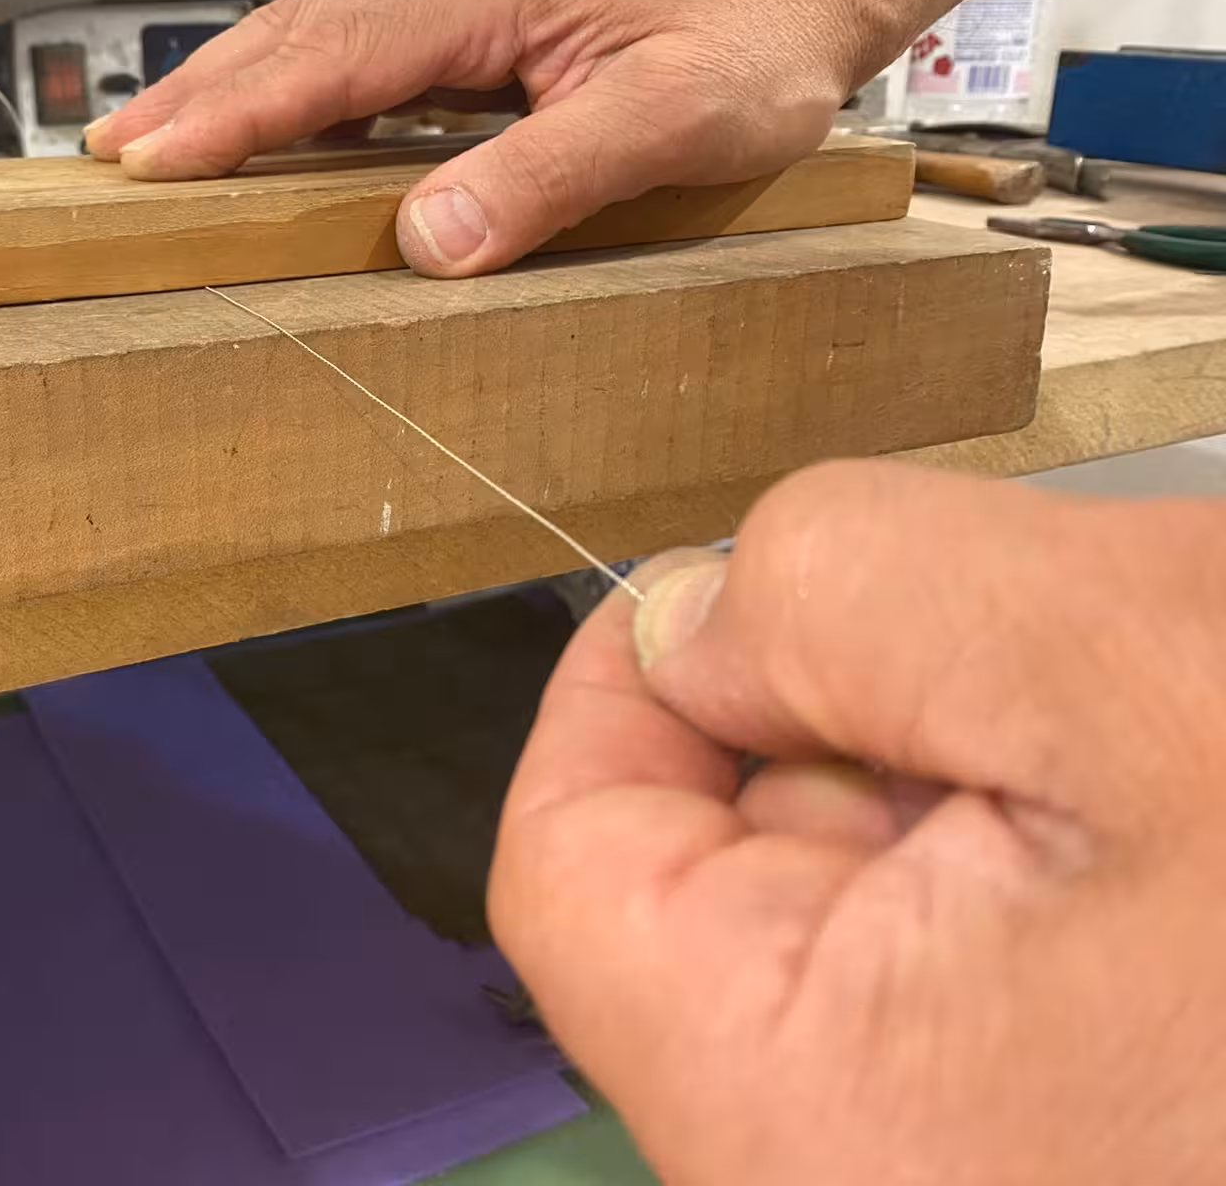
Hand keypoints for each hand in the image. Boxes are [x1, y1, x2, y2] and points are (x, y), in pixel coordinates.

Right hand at [84, 0, 878, 276]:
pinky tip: (256, 144)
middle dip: (196, 97)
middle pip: (293, 38)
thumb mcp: (670, 125)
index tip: (157, 159)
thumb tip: (429, 238)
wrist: (797, 13)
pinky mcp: (466, 46)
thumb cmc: (748, 59)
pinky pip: (351, 73)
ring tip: (150, 148)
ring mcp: (456, 15)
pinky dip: (284, 106)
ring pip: (311, 48)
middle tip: (110, 161)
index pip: (332, 58)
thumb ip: (550, 175)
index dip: (237, 111)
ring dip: (226, 95)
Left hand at [490, 460, 1225, 1184]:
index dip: (618, 695)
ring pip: (856, 914)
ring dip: (953, 785)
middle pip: (715, 889)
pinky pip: (968, 965)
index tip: (704, 594)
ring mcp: (962, 1169)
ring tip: (1125, 758)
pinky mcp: (1044, 1143)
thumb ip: (846, 593)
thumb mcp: (1121, 656)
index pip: (575, 874)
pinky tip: (1145, 818)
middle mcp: (865, 1184)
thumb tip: (699, 621)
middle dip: (827, 728)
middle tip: (1010, 668)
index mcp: (825, 1116)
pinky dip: (1027, 849)